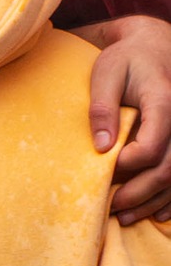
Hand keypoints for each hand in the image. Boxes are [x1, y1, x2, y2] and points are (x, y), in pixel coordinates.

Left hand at [76, 15, 170, 222]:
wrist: (154, 49)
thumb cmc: (126, 60)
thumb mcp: (106, 73)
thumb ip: (102, 107)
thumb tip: (102, 147)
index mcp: (164, 100)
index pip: (152, 145)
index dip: (128, 164)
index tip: (105, 170)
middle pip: (169, 167)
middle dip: (140, 193)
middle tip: (111, 207)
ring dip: (154, 201)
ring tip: (125, 216)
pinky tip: (155, 213)